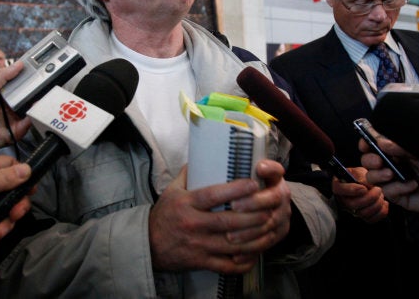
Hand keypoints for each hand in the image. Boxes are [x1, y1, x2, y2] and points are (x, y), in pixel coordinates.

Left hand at [0, 61, 32, 160]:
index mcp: (1, 94)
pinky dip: (32, 116)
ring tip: (37, 93)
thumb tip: (18, 65)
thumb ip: (2, 76)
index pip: (18, 84)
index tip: (34, 69)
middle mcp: (8, 106)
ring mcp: (13, 118)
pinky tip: (32, 108)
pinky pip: (28, 123)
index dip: (25, 77)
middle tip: (38, 81)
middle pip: (26, 96)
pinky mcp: (15, 131)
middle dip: (32, 89)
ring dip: (34, 102)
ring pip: (29, 109)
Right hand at [148, 160, 290, 273]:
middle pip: (229, 221)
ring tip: (270, 228)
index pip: (212, 195)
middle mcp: (193, 224)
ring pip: (233, 244)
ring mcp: (198, 245)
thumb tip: (204, 153)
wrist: (148, 244)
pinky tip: (256, 253)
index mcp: (186, 204)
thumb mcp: (172, 190)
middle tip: (270, 207)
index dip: (235, 190)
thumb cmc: (164, 215)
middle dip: (253, 215)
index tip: (253, 183)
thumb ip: (188, 173)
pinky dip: (244, 262)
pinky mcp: (201, 262)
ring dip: (255, 237)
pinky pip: (227, 265)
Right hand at [332, 166, 388, 222]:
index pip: (339, 190)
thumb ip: (360, 176)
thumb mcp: (358, 171)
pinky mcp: (362, 217)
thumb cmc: (359, 177)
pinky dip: (381, 211)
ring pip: (363, 213)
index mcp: (338, 187)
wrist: (364, 184)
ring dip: (376, 204)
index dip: (352, 190)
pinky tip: (384, 202)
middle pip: (353, 204)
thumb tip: (366, 185)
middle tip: (378, 189)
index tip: (364, 188)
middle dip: (369, 197)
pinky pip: (372, 219)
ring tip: (381, 195)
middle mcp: (343, 201)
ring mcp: (352, 211)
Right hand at [361, 129, 418, 216]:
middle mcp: (395, 164)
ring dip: (378, 175)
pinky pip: (388, 192)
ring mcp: (396, 181)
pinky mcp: (401, 196)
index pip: (375, 145)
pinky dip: (396, 188)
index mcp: (399, 150)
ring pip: (373, 178)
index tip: (365, 144)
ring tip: (391, 174)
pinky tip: (411, 185)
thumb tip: (380, 142)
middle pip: (368, 162)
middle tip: (378, 161)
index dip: (366, 144)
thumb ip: (401, 146)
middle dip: (369, 160)